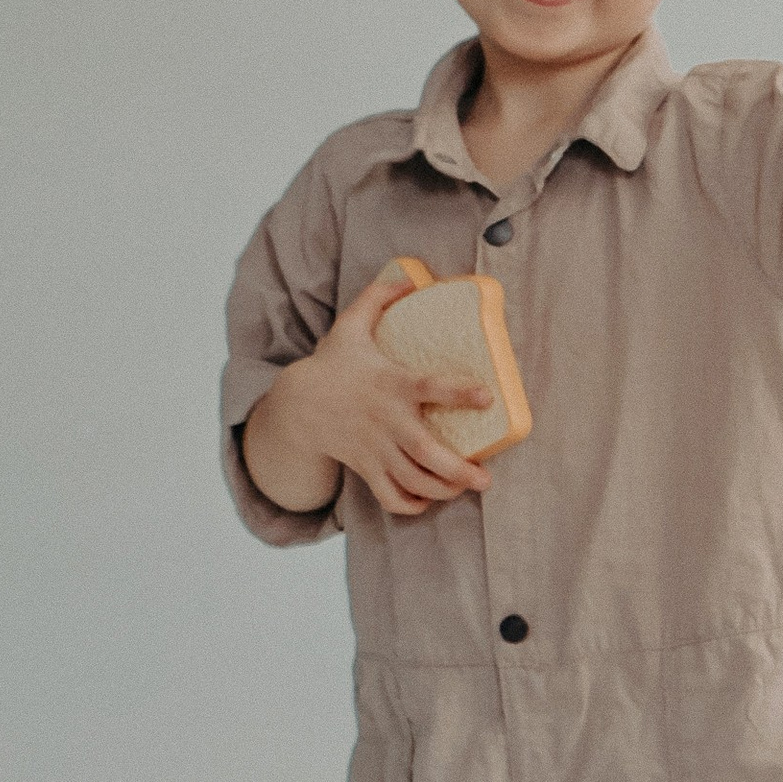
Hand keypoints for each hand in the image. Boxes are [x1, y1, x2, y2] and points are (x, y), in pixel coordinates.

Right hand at [241, 265, 496, 519]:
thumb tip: (408, 276)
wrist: (296, 405)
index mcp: (392, 384)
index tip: (486, 397)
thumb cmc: (333, 365)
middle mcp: (387, 421)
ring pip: (413, 480)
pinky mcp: (366, 468)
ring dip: (442, 490)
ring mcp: (376, 448)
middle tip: (485, 479)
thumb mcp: (350, 326)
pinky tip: (428, 500)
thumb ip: (378, 298)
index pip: (430, 387)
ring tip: (465, 488)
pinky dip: (411, 504)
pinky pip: (389, 496)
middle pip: (426, 453)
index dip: (459, 393)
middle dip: (459, 471)